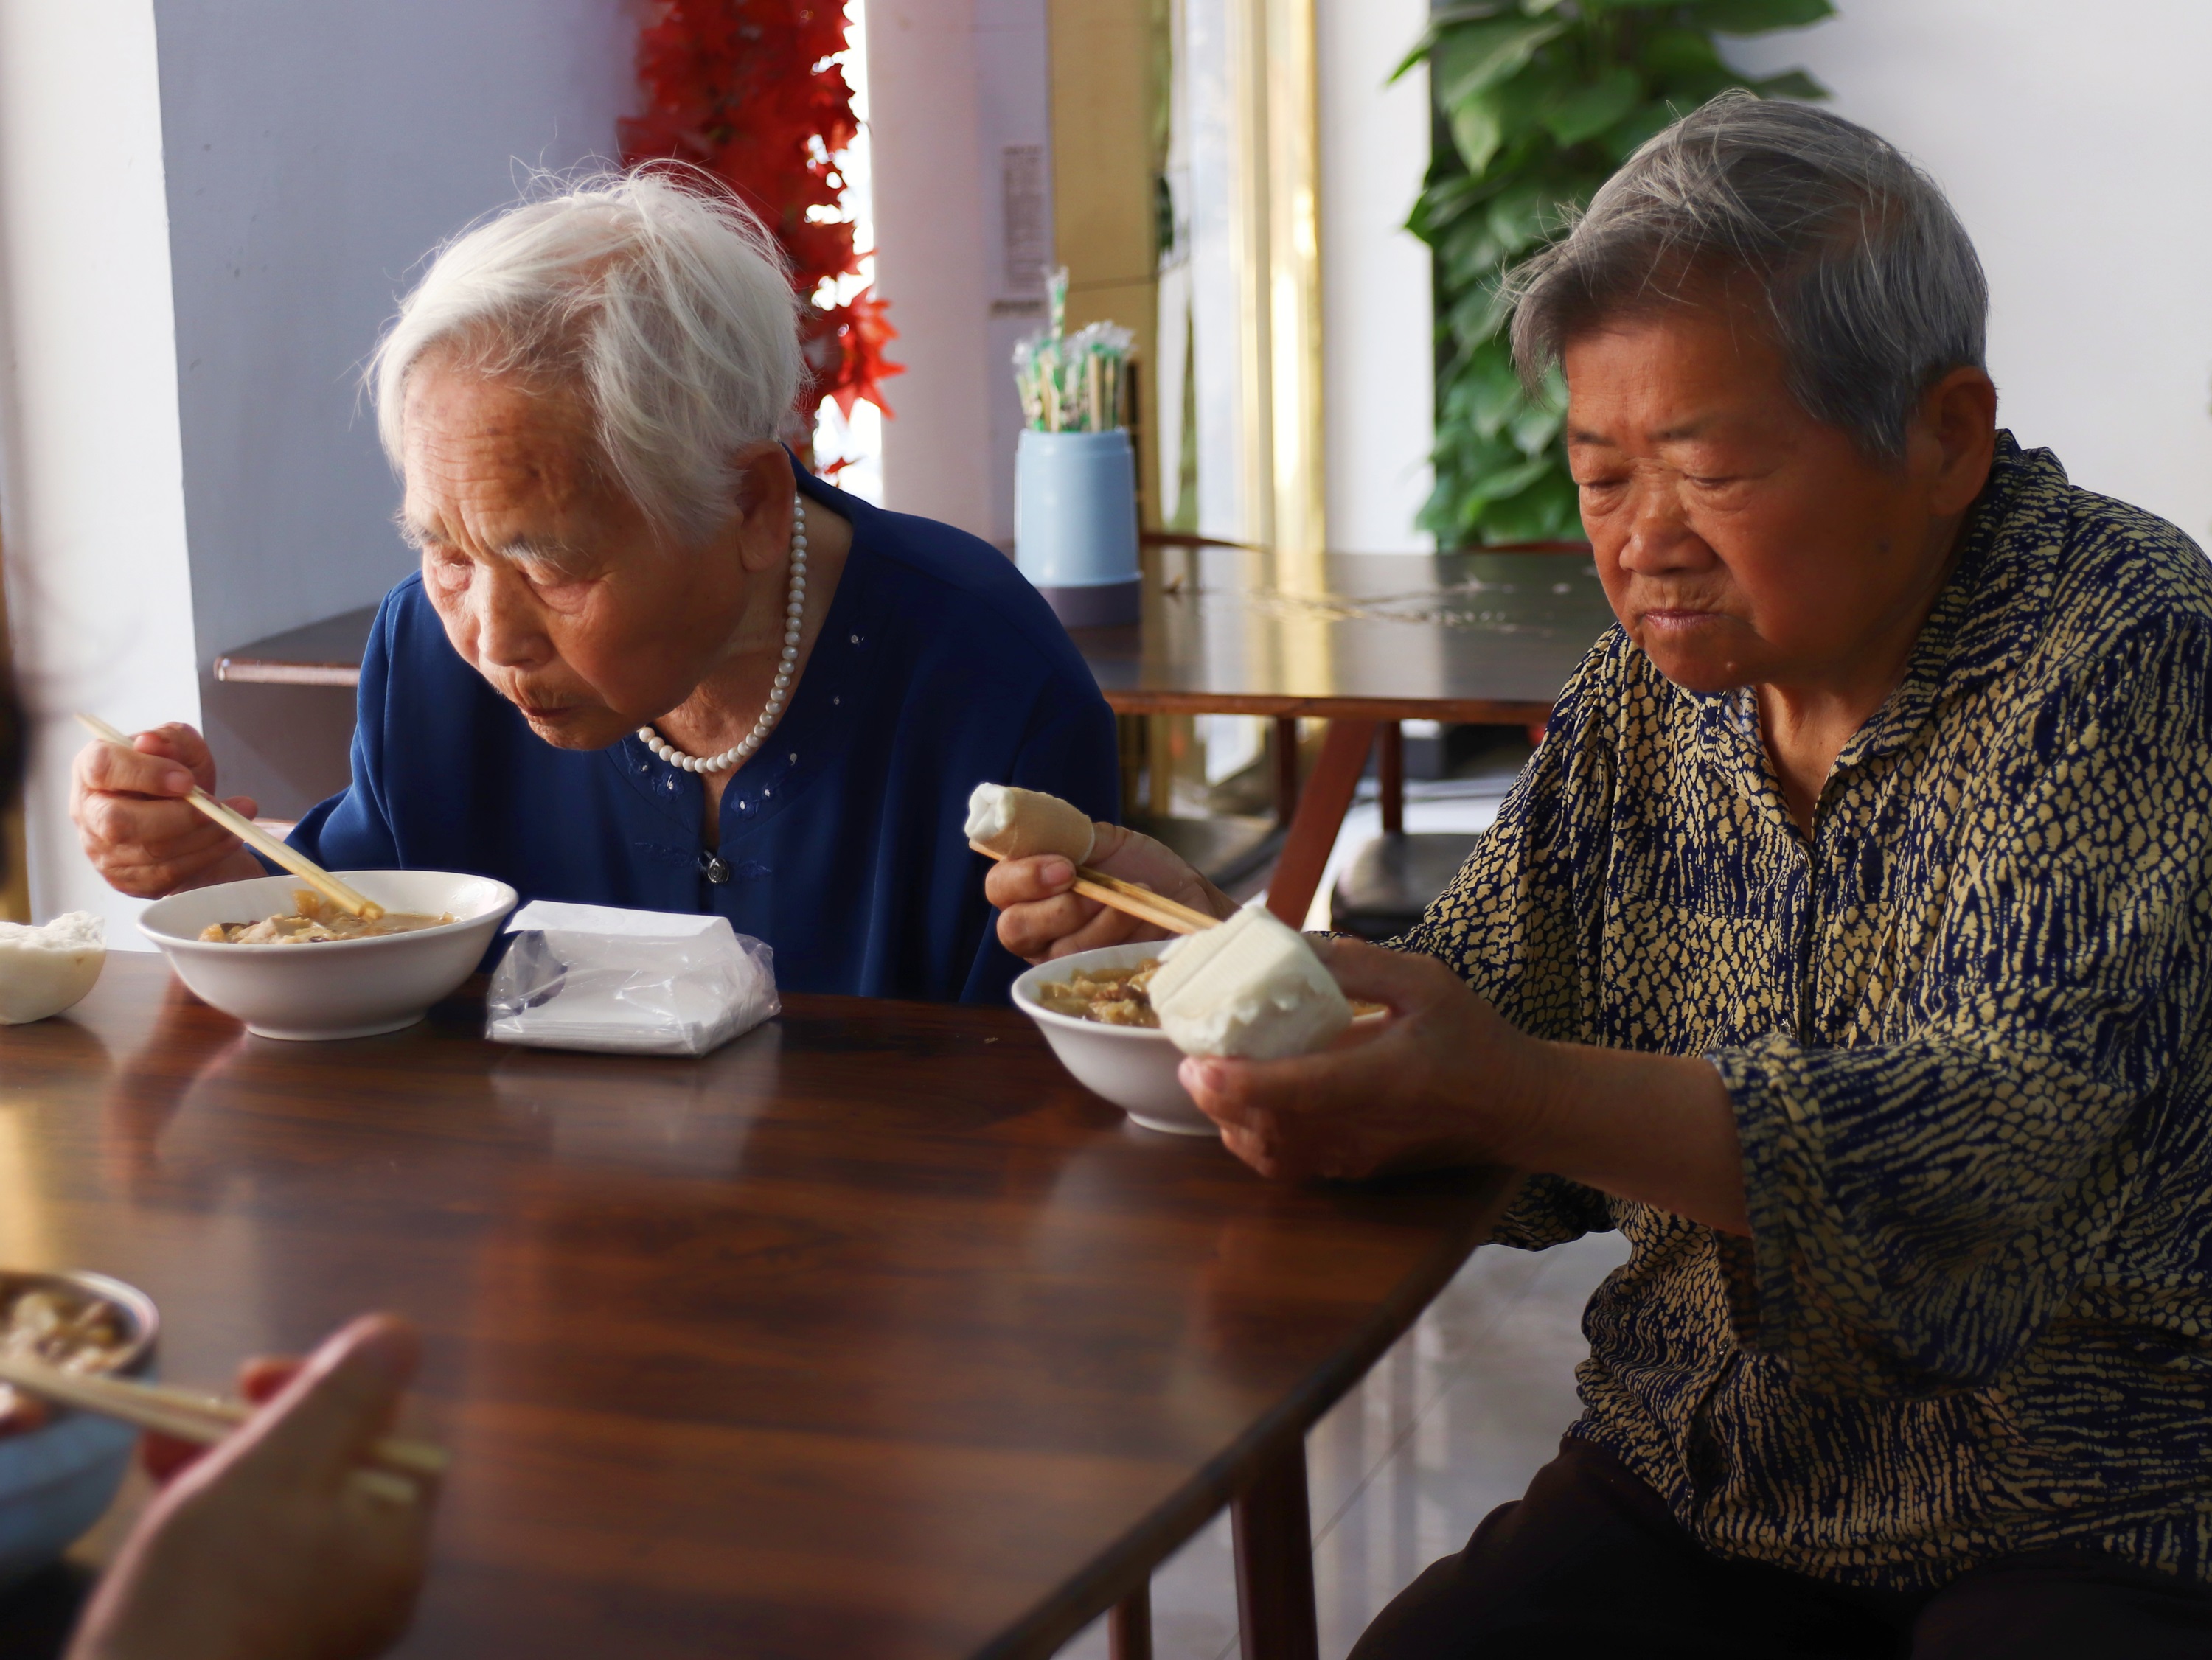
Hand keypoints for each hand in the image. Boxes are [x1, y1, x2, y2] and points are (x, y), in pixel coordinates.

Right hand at [67, 1315, 438, 1659]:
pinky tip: (165, 1494)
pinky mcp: (269, 1637)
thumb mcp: (278, 1468)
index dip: (334, 1386)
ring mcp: (324, 1616)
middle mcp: (377, 1584)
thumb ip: (343, 1397)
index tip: (256, 1380)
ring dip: (232, 1462)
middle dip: (266, 1427)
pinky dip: (220, 1515)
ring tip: (160, 1449)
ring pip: (292, 1506)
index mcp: (399, 1541)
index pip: (398, 1430)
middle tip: (197, 1417)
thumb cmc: (212, 1586)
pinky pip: (262, 1552)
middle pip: (341, 1468)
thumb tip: (400, 1334)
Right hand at [71, 723, 264, 896]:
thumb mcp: (182, 748)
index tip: (187, 780)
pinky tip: (229, 838)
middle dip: (179, 815)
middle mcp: (88, 812)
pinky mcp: (127, 880)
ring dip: (203, 835)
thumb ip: (171, 740)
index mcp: (91, 769)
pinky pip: (169, 873)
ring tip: (236, 818)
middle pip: (118, 822)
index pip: (102, 768)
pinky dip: (208, 854)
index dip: (146, 773)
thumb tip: (150, 743)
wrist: (188, 819)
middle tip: (216, 805)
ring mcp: (103, 851)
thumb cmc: (176, 777)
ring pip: (151, 851)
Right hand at [987, 822, 1235, 960]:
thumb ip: (1066, 835)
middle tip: (1098, 890)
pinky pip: (1096, 967)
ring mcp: (1063, 960)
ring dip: (1102, 919)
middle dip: (1060, 907)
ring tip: (1134, 894)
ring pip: (1062, 948)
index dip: (1023, 878)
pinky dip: (1122, 937)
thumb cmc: (1140, 868)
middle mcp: (1036, 929)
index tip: (1066, 866)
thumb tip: (1034, 824)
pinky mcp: (1094, 981)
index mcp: (1029, 889)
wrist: (1186, 899)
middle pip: (1016, 929)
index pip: (999, 887)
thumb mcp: (1105, 841)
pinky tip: (1143, 919)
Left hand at [1179, 938, 1542, 1180]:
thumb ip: (1360, 962)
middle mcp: (1363, 1129)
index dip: (1240, 1083)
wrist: (1518, 1108)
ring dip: (1231, 1120)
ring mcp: (1356, 1157)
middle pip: (1269, 1129)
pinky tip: (1245, 1106)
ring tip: (1213, 1077)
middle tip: (1192, 1056)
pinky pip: (1288, 1166)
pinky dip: (1254, 1140)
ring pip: (1271, 1155)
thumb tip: (1293, 945)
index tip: (1197, 1063)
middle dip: (1218, 1098)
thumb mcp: (1428, 981)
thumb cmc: (1475, 1039)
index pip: (1299, 1091)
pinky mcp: (1354, 1170)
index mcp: (1384, 1079)